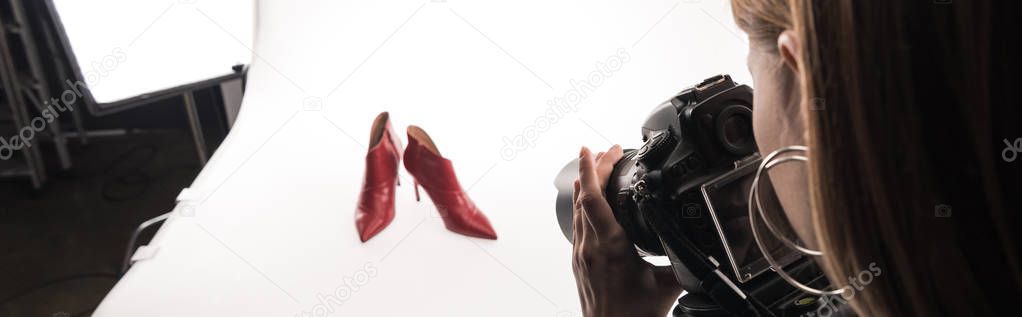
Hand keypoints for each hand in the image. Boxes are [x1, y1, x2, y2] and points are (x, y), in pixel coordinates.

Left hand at [572, 145, 683, 316]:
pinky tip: (589, 197)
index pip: (594, 198)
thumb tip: (705, 244)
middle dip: (593, 166)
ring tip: (596, 163)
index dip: (593, 169)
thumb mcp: (666, 287)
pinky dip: (583, 202)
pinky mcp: (579, 261)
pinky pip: (577, 222)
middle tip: (607, 148)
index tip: (596, 148)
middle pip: (583, 196)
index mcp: (610, 247)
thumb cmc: (633, 316)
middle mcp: (590, 247)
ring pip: (577, 208)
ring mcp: (581, 254)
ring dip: (586, 182)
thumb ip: (684, 262)